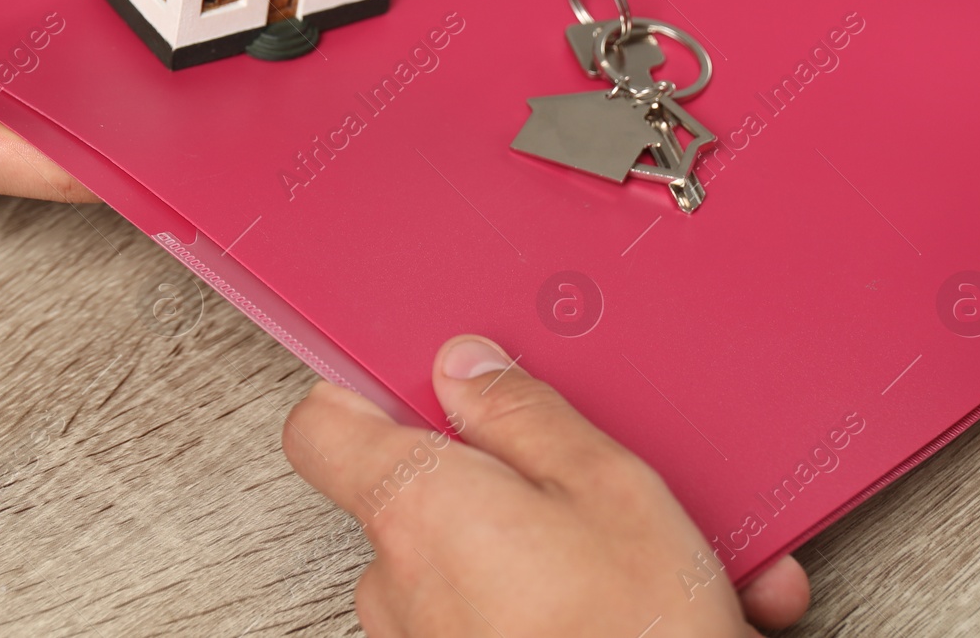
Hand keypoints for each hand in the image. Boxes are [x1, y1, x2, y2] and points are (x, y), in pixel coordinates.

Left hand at [283, 335, 808, 635]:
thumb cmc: (633, 637)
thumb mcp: (606, 487)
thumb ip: (523, 414)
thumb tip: (468, 368)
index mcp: (416, 506)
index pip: (323, 426)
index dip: (366, 394)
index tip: (418, 382)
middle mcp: (396, 582)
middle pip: (420, 494)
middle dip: (504, 484)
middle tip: (591, 486)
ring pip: (472, 562)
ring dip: (551, 554)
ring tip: (657, 564)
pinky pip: (493, 616)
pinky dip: (557, 605)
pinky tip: (645, 608)